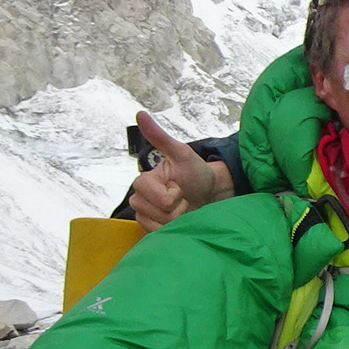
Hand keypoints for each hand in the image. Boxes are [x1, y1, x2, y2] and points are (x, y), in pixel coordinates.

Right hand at [127, 113, 229, 230]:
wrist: (209, 194)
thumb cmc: (196, 173)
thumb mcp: (182, 154)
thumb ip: (160, 137)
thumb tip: (140, 113)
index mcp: (144, 181)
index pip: (157, 197)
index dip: (174, 196)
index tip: (181, 188)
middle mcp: (140, 198)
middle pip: (154, 212)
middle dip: (176, 209)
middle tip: (184, 199)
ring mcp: (145, 214)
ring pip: (156, 225)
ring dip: (175, 220)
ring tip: (182, 209)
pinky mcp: (151, 228)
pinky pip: (156, 235)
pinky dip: (171, 230)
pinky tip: (178, 221)